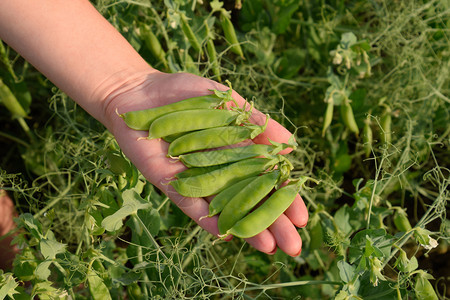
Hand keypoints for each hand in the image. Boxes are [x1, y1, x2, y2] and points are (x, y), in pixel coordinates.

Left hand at [103, 70, 307, 255]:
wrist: (138, 91)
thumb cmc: (183, 92)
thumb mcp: (225, 100)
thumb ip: (254, 119)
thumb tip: (292, 143)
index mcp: (236, 152)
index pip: (266, 181)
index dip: (284, 200)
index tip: (303, 219)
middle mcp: (218, 170)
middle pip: (250, 200)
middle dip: (272, 223)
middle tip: (294, 247)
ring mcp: (194, 179)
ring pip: (224, 208)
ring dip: (245, 228)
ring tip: (268, 248)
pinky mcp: (169, 182)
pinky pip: (189, 203)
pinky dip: (206, 219)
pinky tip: (225, 235)